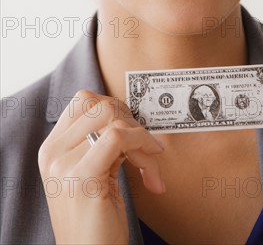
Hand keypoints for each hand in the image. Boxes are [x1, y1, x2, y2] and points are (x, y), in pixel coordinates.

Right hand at [38, 89, 165, 244]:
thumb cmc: (97, 221)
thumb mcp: (94, 173)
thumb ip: (101, 143)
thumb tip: (128, 116)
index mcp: (53, 148)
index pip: (84, 100)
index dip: (116, 108)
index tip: (133, 131)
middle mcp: (53, 153)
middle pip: (100, 104)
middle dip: (132, 122)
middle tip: (146, 151)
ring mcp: (64, 164)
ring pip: (112, 117)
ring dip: (141, 137)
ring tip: (148, 166)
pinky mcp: (82, 176)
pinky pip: (119, 136)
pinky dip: (142, 144)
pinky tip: (150, 172)